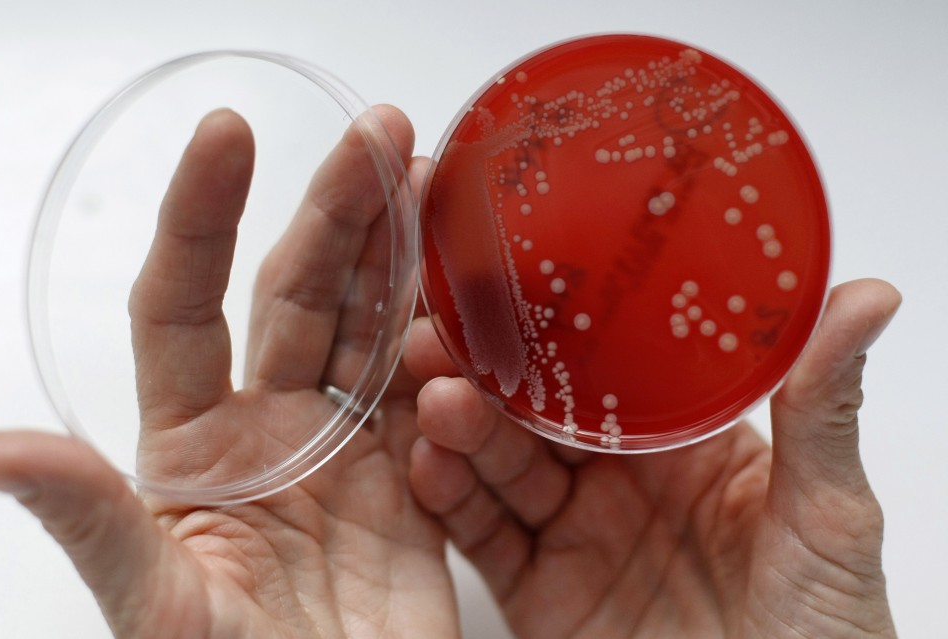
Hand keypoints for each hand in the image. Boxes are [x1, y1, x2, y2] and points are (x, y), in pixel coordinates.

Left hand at [0, 107, 459, 637]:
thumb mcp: (156, 608)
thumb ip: (91, 520)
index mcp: (191, 447)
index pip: (182, 305)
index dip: (201, 217)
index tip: (228, 137)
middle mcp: (266, 431)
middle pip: (296, 294)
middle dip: (334, 209)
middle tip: (378, 134)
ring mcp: (343, 449)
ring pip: (367, 324)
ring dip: (395, 249)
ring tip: (425, 171)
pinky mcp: (410, 479)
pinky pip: (430, 387)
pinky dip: (449, 336)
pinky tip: (467, 282)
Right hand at [406, 279, 899, 637]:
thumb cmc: (829, 632)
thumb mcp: (829, 513)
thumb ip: (823, 408)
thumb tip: (868, 296)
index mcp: (685, 445)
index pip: (608, 369)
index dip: (559, 329)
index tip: (515, 284)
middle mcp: (622, 482)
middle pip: (540, 414)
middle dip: (488, 372)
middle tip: (444, 336)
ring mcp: (578, 537)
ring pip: (504, 470)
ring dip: (462, 430)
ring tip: (438, 399)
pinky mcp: (541, 595)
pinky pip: (487, 543)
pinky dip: (453, 505)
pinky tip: (431, 466)